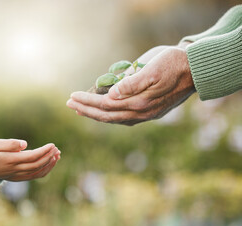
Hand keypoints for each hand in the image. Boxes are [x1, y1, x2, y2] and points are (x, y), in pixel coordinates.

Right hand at [0, 139, 60, 180]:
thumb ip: (10, 144)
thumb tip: (25, 144)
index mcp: (10, 160)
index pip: (33, 156)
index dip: (45, 151)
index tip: (53, 145)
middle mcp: (14, 170)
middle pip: (37, 165)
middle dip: (49, 158)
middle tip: (57, 149)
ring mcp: (13, 175)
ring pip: (35, 173)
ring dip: (48, 165)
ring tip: (56, 157)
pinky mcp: (12, 177)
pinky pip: (31, 177)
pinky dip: (41, 171)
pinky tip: (45, 165)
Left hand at [67, 46, 195, 124]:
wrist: (196, 70)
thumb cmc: (173, 64)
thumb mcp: (153, 69)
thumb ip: (132, 84)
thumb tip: (111, 95)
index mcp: (139, 102)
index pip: (105, 105)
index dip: (87, 102)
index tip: (72, 97)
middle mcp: (141, 112)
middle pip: (107, 115)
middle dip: (86, 110)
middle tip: (70, 104)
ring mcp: (146, 114)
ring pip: (115, 119)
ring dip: (96, 114)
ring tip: (82, 109)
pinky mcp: (150, 111)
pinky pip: (125, 118)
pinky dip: (110, 116)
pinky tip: (104, 112)